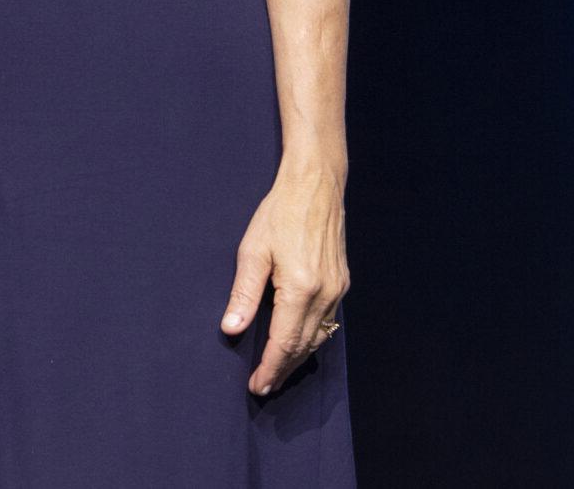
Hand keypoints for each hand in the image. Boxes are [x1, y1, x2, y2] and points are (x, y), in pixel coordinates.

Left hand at [220, 159, 347, 395]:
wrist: (316, 187)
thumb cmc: (279, 214)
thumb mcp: (253, 251)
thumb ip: (244, 294)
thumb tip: (231, 328)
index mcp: (301, 288)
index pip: (284, 341)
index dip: (270, 367)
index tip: (257, 386)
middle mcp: (325, 294)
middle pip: (304, 346)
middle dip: (283, 369)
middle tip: (264, 386)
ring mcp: (338, 290)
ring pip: (319, 337)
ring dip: (298, 357)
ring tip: (277, 371)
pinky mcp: (342, 283)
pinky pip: (328, 322)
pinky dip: (312, 339)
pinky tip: (299, 343)